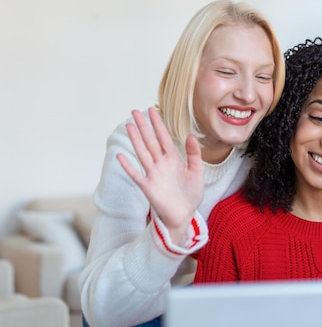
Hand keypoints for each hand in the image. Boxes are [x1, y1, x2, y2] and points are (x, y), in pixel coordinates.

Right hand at [117, 107, 204, 244]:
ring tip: (129, 126)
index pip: (164, 138)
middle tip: (134, 111)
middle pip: (150, 141)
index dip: (158, 124)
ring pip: (142, 153)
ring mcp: (153, 174)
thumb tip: (191, 135)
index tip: (152, 110)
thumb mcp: (197, 172)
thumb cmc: (191, 195)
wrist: (185, 215)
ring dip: (135, 140)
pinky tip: (121, 156)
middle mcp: (161, 164)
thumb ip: (194, 154)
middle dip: (143, 127)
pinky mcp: (148, 187)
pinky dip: (128, 166)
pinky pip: (136, 175)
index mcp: (173, 159)